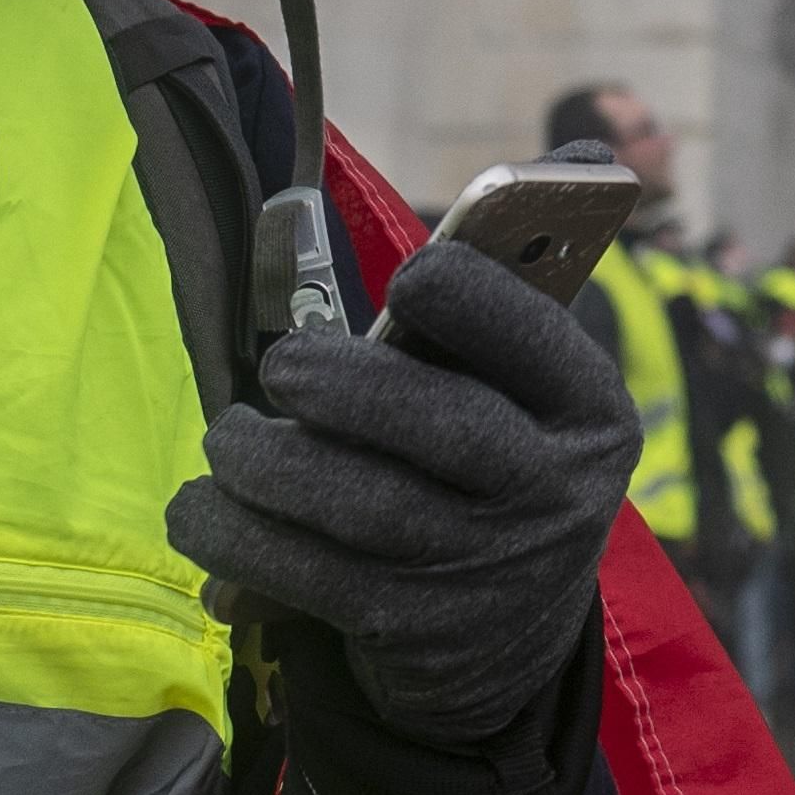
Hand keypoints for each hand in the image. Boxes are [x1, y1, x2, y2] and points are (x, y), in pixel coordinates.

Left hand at [167, 237, 635, 754]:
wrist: (510, 643)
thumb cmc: (495, 461)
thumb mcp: (533, 391)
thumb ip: (522, 285)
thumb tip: (581, 151)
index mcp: (589, 407)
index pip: (526, 328)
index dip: (460, 295)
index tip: (406, 284)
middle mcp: (552, 493)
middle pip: (436, 421)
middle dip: (339, 384)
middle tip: (281, 370)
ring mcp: (483, 570)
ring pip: (355, 503)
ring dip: (264, 463)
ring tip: (229, 440)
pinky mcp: (412, 634)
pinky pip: (305, 575)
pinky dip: (236, 537)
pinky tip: (204, 510)